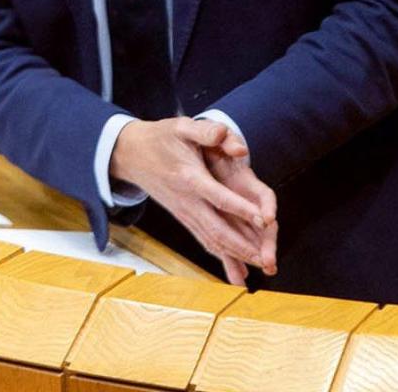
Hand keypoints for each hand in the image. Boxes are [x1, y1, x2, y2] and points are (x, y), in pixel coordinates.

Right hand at [109, 117, 273, 283]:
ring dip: (235, 257)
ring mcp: (184, 213)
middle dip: (243, 246)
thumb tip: (237, 145)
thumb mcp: (181, 126)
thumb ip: (207, 132)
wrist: (131, 154)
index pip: (220, 198)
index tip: (265, 220)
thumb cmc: (159, 138)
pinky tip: (235, 271)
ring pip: (211, 240)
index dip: (242, 209)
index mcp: (189, 178)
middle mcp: (187, 201)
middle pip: (217, 229)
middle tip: (267, 258)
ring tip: (258, 268)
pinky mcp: (183, 218)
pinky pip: (204, 240)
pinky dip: (221, 256)